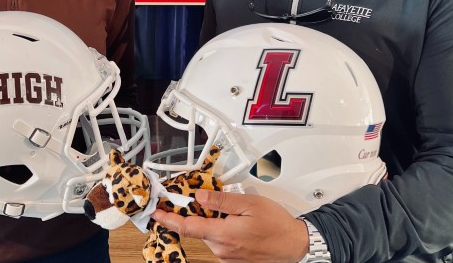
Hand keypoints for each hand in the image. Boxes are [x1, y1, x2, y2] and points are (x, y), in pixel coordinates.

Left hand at [151, 189, 308, 262]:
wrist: (295, 245)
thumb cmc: (277, 225)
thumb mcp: (249, 203)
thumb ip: (221, 200)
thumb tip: (200, 196)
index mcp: (223, 235)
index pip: (187, 227)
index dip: (169, 219)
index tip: (156, 212)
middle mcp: (222, 249)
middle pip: (198, 229)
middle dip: (196, 214)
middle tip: (200, 199)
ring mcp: (228, 257)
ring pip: (210, 235)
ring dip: (211, 222)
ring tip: (230, 211)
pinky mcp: (234, 259)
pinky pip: (220, 242)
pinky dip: (221, 230)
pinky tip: (235, 222)